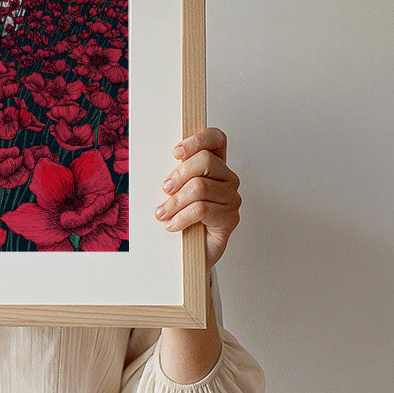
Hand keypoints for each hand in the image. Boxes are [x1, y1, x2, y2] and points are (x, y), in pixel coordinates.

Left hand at [154, 127, 240, 271]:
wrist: (193, 253)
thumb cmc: (184, 219)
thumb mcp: (176, 193)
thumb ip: (176, 177)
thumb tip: (161, 173)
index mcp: (215, 165)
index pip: (217, 139)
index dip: (198, 140)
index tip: (176, 152)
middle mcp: (227, 178)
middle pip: (206, 161)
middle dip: (179, 174)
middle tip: (165, 189)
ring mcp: (231, 198)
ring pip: (200, 187)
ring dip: (175, 202)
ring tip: (162, 214)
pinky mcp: (230, 218)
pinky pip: (201, 210)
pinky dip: (182, 217)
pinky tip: (172, 225)